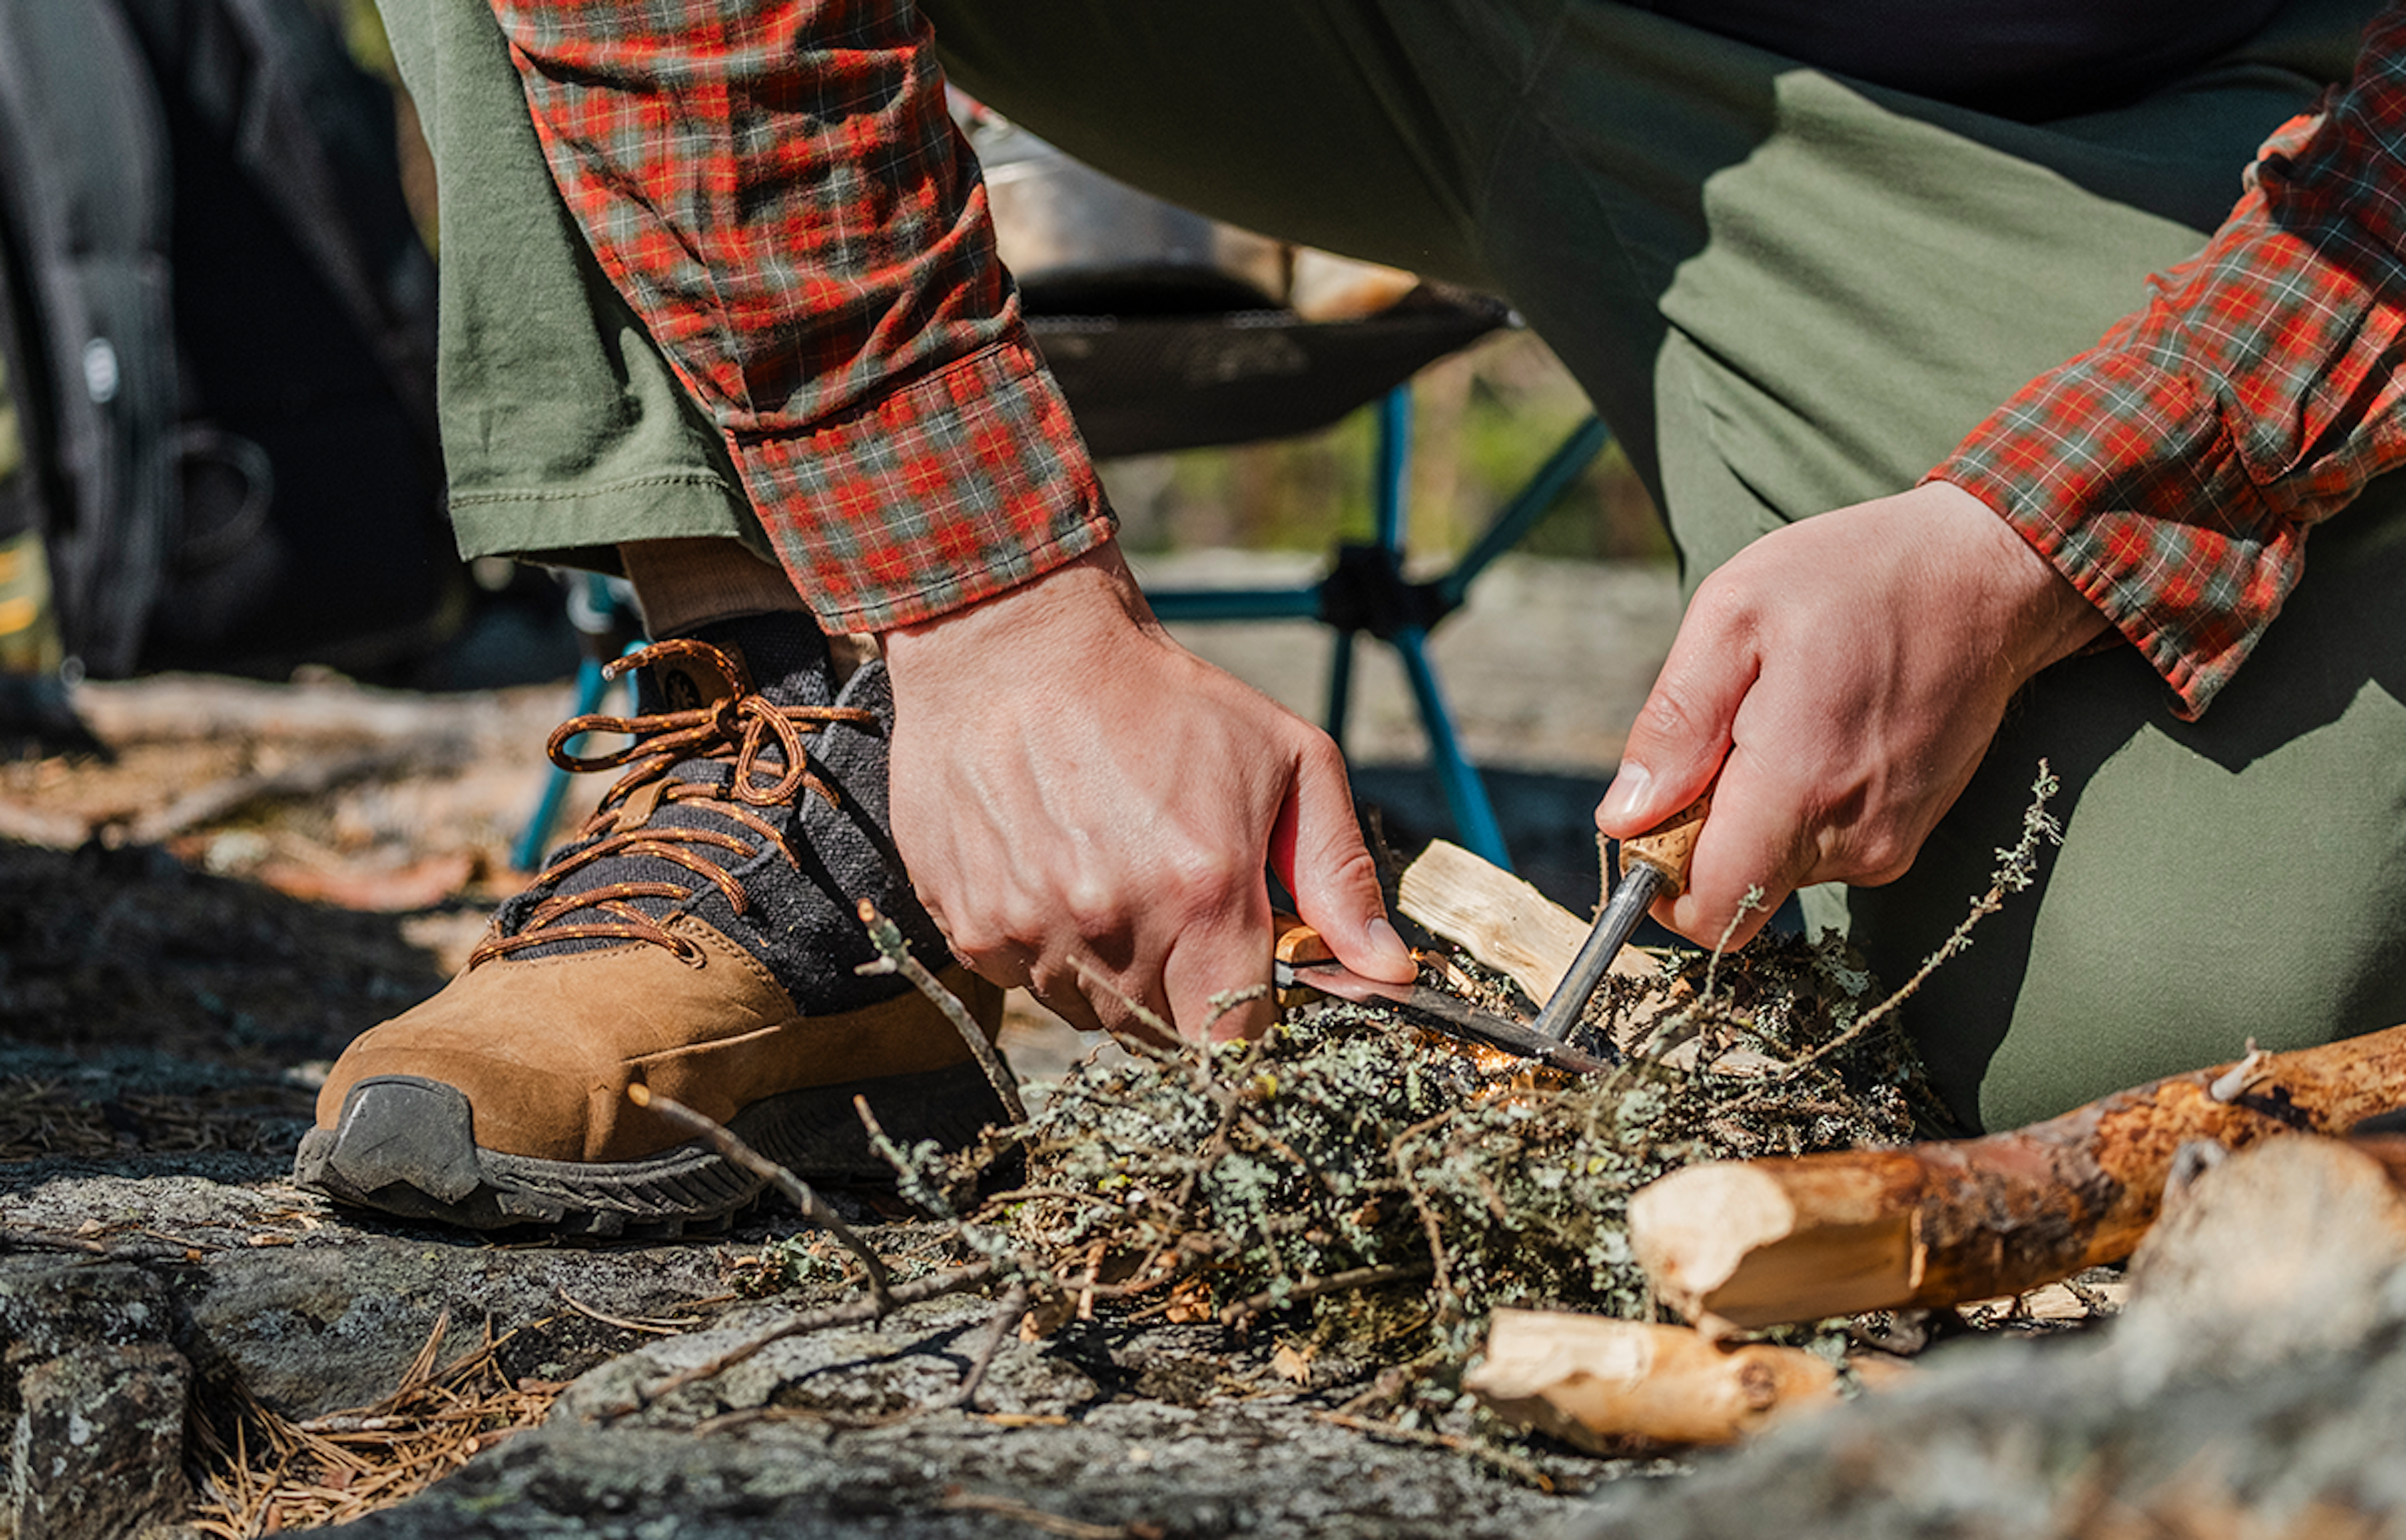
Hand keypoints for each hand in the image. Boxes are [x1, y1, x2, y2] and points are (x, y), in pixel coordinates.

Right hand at [880, 541, 1416, 1040]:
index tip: (1244, 974)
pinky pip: (1026, 982)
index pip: (1235, 1040)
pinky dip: (1048, 946)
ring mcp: (1033, 930)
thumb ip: (1340, 876)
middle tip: (1175, 899)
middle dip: (1183, 985)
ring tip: (1110, 871)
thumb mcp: (1290, 760)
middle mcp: (1112, 923)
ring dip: (1112, 968)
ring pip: (1091, 1011)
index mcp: (1204, 891)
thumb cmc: (1164, 698)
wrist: (1018, 643)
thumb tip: (1390, 973)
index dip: (1247, 1017)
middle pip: (1163, 1032)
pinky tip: (1054, 868)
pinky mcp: (970, 926)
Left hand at [1596, 481, 2107, 948]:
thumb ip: (1674, 727)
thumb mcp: (1733, 616)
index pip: (1707, 909)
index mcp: (1799, 787)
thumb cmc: (1853, 579)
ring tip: (1782, 717)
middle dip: (1702, 832)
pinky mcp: (1907, 835)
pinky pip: (1819, 850)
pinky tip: (1819, 730)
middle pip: (1733, 890)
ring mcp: (1888, 843)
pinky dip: (1797, 805)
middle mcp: (1851, 839)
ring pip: (1774, 870)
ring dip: (1752, 811)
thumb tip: (1624, 819)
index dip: (1658, 874)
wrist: (1985, 575)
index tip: (1656, 807)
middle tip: (1726, 733)